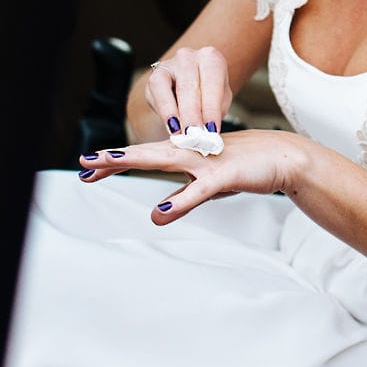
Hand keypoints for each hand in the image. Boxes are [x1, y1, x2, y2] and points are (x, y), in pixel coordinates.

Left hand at [76, 129, 309, 223]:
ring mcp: (206, 161)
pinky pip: (199, 191)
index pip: (144, 157)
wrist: (284, 157)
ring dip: (134, 160)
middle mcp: (190, 153)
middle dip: (113, 158)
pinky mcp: (225, 175)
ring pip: (164, 160)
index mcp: (185, 154)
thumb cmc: (245, 167)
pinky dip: (180, 201)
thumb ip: (184, 196)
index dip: (115, 162)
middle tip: (83, 162)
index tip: (87, 170)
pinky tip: (160, 214)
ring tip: (106, 164)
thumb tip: (158, 212)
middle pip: (145, 154)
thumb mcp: (209, 184)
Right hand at [141, 46, 233, 139]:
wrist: (187, 88)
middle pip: (191, 86)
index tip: (212, 130)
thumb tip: (209, 132)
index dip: (212, 108)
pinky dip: (165, 112)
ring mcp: (170, 63)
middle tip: (195, 135)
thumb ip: (215, 113)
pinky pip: (158, 92)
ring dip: (179, 114)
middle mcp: (190, 56)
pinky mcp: (155, 75)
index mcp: (211, 58)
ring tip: (183, 134)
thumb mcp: (218, 101)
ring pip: (172, 89)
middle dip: (193, 114)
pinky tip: (171, 127)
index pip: (213, 83)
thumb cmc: (207, 94)